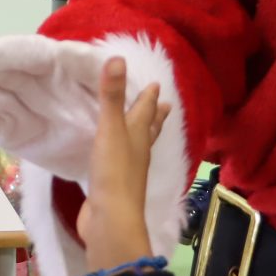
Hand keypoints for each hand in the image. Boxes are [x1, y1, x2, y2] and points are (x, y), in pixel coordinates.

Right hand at [0, 34, 111, 171]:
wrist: (110, 174)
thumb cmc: (121, 129)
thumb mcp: (123, 111)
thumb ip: (114, 89)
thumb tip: (116, 60)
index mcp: (67, 67)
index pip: (36, 54)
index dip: (11, 54)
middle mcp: (38, 80)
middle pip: (2, 72)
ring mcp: (22, 105)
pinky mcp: (11, 130)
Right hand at [72, 57, 169, 269]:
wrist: (111, 218)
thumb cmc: (114, 171)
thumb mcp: (111, 129)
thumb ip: (111, 95)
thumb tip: (118, 57)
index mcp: (139, 135)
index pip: (146, 110)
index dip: (149, 97)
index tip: (156, 84)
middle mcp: (138, 151)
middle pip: (149, 129)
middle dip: (154, 115)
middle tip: (164, 103)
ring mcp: (128, 170)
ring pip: (137, 146)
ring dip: (140, 134)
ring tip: (141, 126)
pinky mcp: (114, 185)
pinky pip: (119, 162)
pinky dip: (119, 153)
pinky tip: (113, 155)